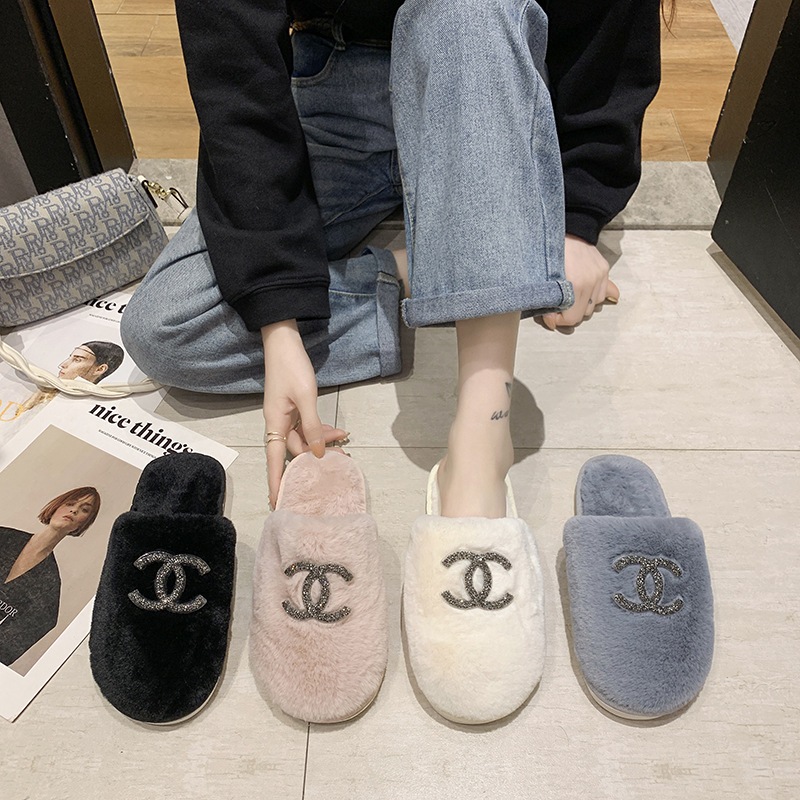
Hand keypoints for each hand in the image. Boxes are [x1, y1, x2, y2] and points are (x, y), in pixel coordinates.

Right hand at [262, 320, 346, 507]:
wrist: (284, 342)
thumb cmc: (291, 368)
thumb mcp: (306, 397)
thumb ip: (312, 426)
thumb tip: (316, 452)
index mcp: (275, 423)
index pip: (274, 460)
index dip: (276, 482)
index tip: (278, 502)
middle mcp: (278, 423)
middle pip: (294, 450)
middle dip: (314, 459)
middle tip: (338, 465)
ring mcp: (286, 416)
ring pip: (304, 438)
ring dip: (322, 442)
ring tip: (344, 442)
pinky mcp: (294, 408)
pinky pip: (307, 426)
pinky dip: (321, 430)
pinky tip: (338, 431)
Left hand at [540, 235, 619, 330]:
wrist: (569, 226)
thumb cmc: (551, 250)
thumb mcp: (545, 276)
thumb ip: (549, 299)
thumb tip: (552, 319)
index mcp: (576, 283)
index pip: (572, 318)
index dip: (558, 321)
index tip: (549, 316)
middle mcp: (592, 281)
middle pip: (583, 314)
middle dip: (568, 314)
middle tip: (556, 308)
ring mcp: (600, 275)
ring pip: (595, 305)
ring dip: (582, 305)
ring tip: (569, 298)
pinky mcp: (604, 270)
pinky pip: (605, 293)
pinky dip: (595, 296)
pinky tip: (587, 295)